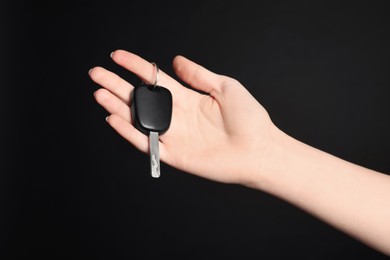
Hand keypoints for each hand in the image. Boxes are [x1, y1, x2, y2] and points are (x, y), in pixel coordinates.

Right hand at [89, 50, 277, 185]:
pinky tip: (114, 118)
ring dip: (118, 106)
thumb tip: (176, 60)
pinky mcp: (174, 154)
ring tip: (99, 93)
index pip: (155, 80)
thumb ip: (198, 74)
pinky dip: (129, 132)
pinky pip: (146, 143)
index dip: (136, 66)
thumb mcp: (225, 86)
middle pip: (141, 98)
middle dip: (118, 84)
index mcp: (188, 97)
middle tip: (97, 73)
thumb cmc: (249, 119)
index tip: (118, 56)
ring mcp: (174, 135)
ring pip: (139, 119)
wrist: (260, 150)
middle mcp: (177, 115)